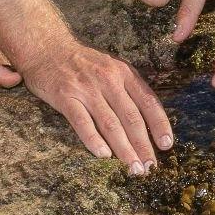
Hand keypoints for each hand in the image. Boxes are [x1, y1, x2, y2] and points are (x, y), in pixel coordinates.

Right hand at [17, 41, 175, 174]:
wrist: (48, 47)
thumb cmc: (84, 62)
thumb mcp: (113, 67)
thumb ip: (129, 89)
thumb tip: (148, 119)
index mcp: (124, 73)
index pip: (148, 102)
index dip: (159, 125)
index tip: (167, 145)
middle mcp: (109, 80)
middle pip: (131, 118)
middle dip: (143, 145)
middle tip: (150, 167)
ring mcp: (87, 89)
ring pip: (110, 124)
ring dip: (124, 149)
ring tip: (133, 168)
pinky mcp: (66, 97)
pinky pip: (82, 122)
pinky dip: (93, 140)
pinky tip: (103, 155)